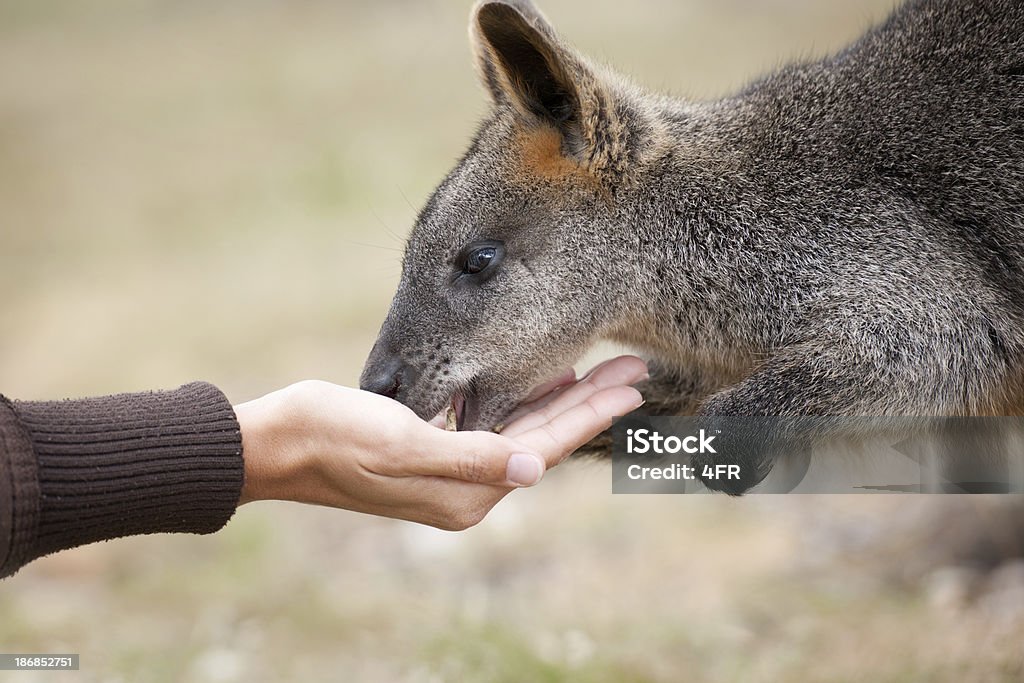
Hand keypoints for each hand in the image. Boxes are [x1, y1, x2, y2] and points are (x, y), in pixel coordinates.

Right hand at [234, 355, 646, 529]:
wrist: (279, 440)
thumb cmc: (335, 436)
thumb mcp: (402, 445)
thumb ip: (471, 460)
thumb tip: (536, 470)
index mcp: (465, 492)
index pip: (545, 445)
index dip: (591, 412)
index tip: (631, 384)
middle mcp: (465, 487)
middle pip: (544, 436)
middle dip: (590, 401)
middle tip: (633, 366)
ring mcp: (450, 470)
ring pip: (524, 428)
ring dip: (563, 397)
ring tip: (603, 369)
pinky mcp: (434, 449)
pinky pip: (494, 423)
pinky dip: (522, 399)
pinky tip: (541, 379)